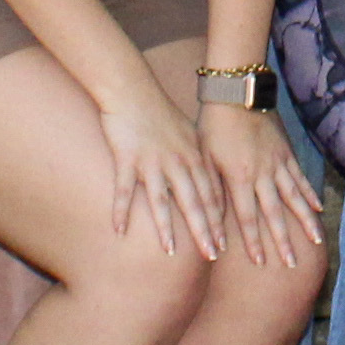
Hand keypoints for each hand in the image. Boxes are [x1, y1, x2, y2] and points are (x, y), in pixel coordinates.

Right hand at [97, 85, 229, 261]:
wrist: (132, 89)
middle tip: (211, 255)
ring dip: (167, 228)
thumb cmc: (159, 113)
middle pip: (193, 202)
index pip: (210, 194)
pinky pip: (124, 189)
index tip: (224, 244)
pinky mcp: (127, 158)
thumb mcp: (187, 135)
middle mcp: (177, 162)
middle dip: (203, 230)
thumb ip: (197, 159)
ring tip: (171, 252)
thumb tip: (207, 181)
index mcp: (193, 157)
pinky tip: (119, 231)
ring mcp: (152, 161)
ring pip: (162, 200)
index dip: (217, 221)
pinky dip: (121, 210)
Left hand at [206, 96, 329, 274]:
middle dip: (283, 241)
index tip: (261, 262)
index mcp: (239, 178)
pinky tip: (318, 208)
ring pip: (294, 198)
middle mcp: (262, 175)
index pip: (247, 217)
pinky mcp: (286, 153)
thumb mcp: (205, 159)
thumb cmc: (213, 126)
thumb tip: (210, 221)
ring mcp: (278, 164)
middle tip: (291, 264)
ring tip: (316, 242)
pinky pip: (300, 177)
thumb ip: (212, 190)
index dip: (254, 241)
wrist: (236, 93)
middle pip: (275, 214)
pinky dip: (309, 194)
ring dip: (305, 222)